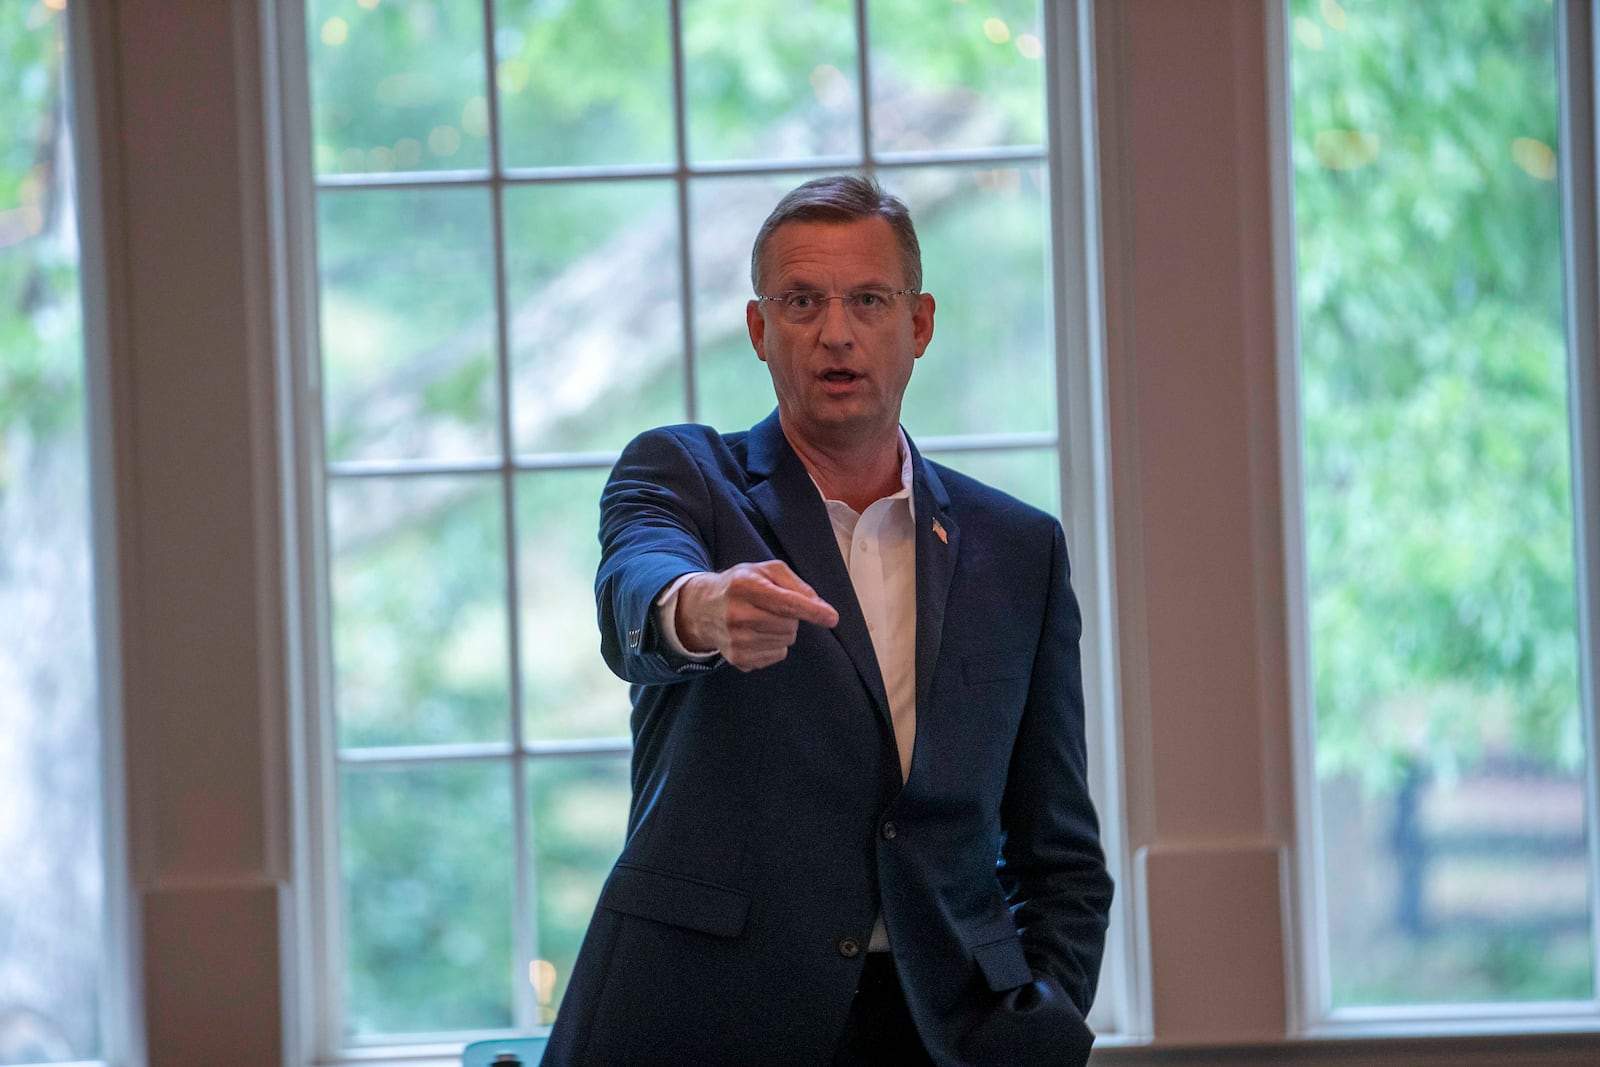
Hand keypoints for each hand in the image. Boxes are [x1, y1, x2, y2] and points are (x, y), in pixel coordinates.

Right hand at [675, 560, 838, 670]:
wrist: (702, 608)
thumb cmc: (740, 585)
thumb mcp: (766, 571)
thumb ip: (796, 584)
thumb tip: (819, 606)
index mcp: (745, 586)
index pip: (785, 602)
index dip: (811, 611)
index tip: (831, 617)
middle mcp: (737, 615)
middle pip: (789, 624)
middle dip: (791, 617)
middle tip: (773, 608)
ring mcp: (736, 640)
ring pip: (785, 642)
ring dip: (783, 631)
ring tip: (762, 620)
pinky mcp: (737, 659)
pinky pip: (776, 656)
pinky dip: (774, 645)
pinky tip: (756, 634)